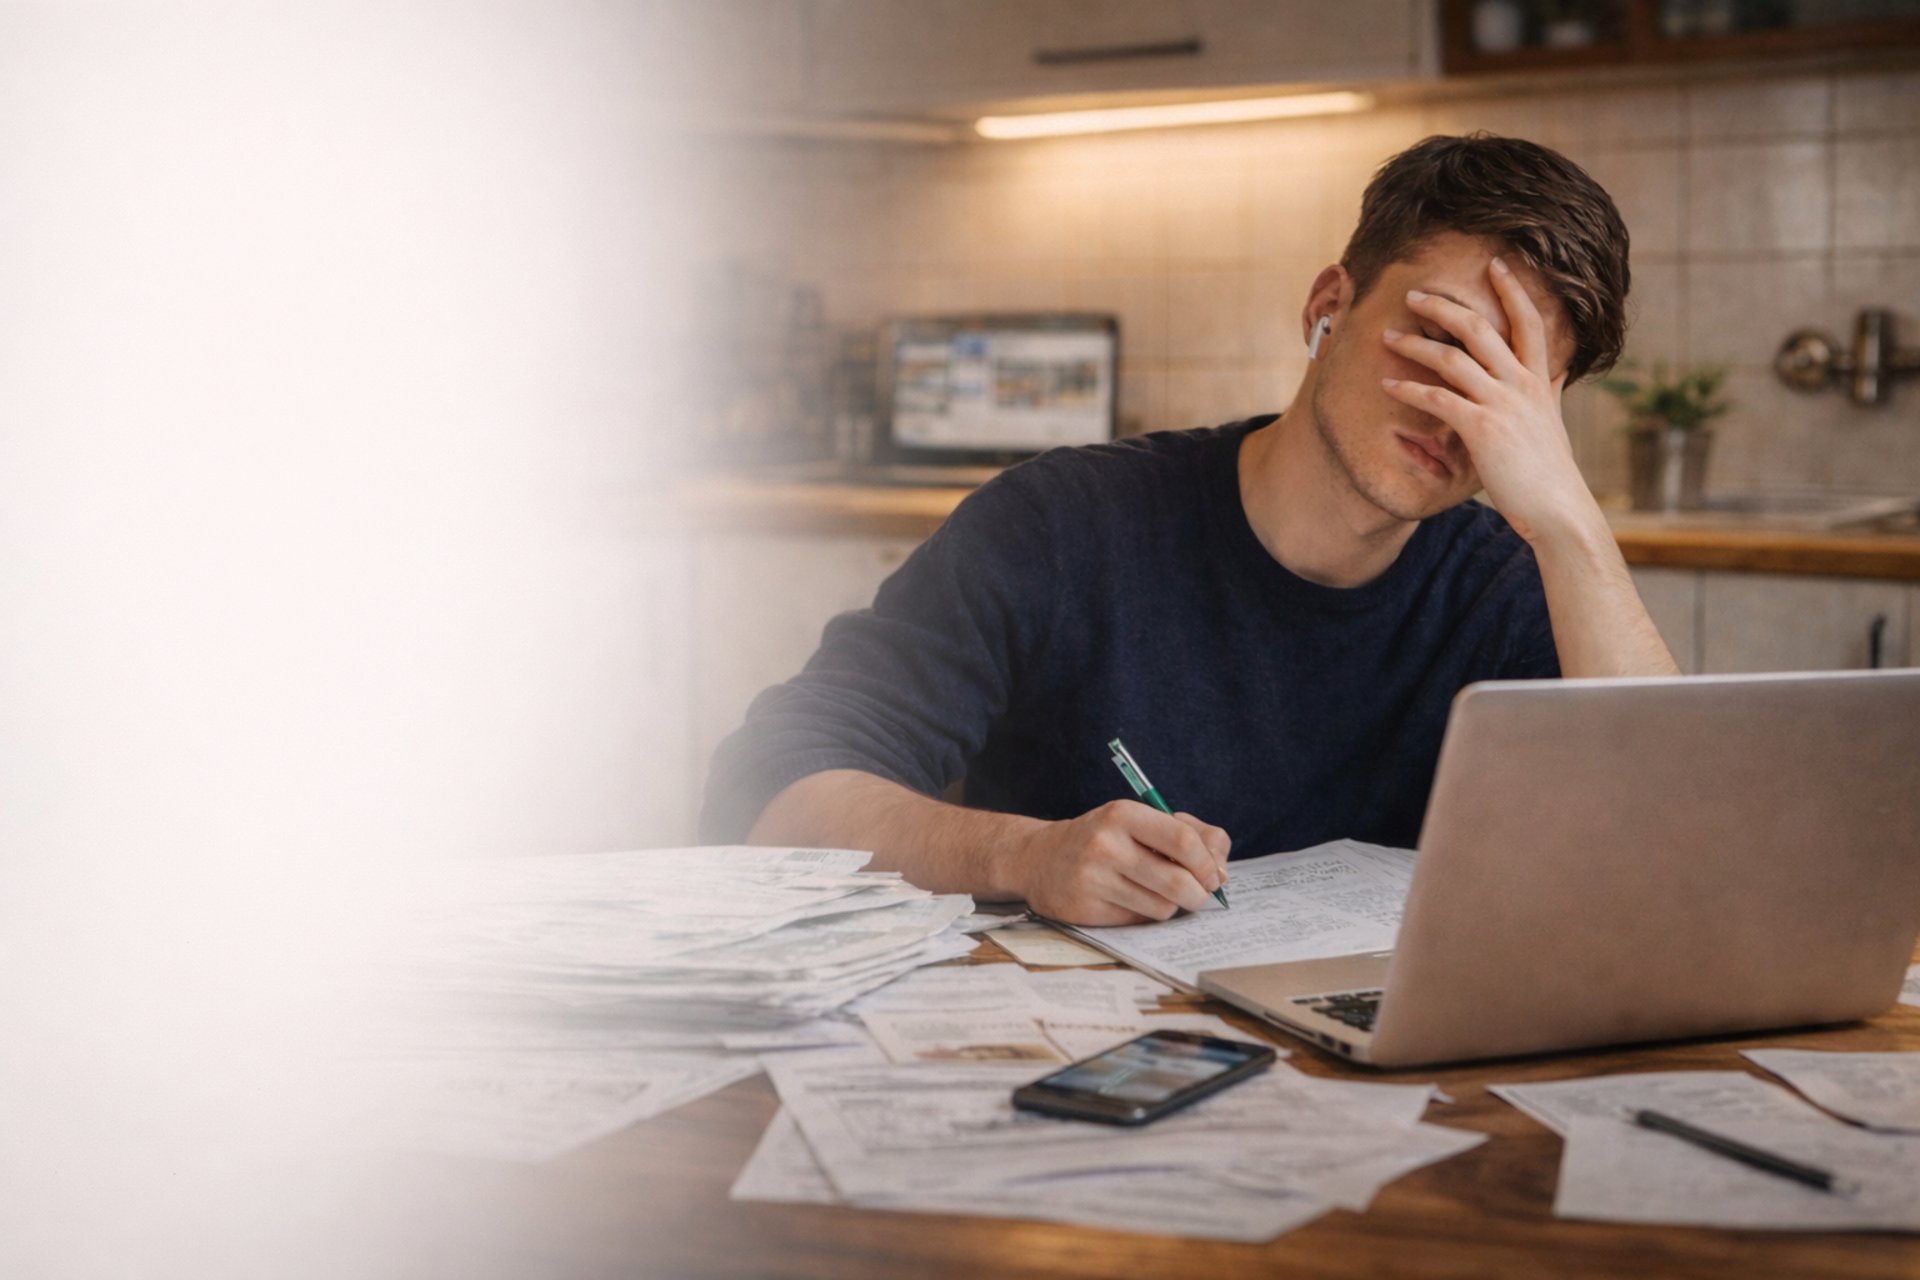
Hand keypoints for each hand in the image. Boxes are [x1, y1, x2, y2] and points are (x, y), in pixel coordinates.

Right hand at [1011, 800, 1229, 925]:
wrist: (1039, 859)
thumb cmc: (1102, 838)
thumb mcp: (1139, 820)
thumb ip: (1188, 835)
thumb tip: (1222, 871)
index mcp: (1123, 814)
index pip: (1184, 842)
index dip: (1208, 864)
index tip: (1213, 874)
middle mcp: (1106, 845)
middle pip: (1179, 882)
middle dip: (1199, 894)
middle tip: (1198, 893)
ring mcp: (1093, 879)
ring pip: (1163, 907)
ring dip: (1171, 905)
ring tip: (1157, 892)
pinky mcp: (1086, 909)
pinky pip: (1138, 921)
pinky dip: (1145, 914)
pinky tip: (1130, 900)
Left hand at [1380, 257, 1596, 544]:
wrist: (1558, 509)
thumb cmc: (1550, 471)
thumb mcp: (1553, 421)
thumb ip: (1552, 391)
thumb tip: (1560, 369)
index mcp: (1539, 380)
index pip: (1528, 322)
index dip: (1513, 290)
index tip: (1495, 264)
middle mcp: (1522, 385)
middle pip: (1480, 328)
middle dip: (1444, 307)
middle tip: (1415, 295)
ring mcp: (1502, 404)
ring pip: (1453, 358)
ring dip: (1415, 343)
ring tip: (1388, 335)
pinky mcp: (1482, 428)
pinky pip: (1438, 398)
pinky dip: (1410, 388)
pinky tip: (1389, 383)